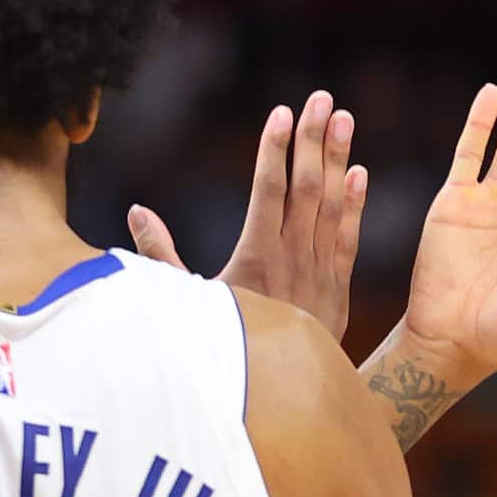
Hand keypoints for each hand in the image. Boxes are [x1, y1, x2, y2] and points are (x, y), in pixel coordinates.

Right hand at [129, 91, 365, 338]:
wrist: (278, 398)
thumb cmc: (224, 349)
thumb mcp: (187, 305)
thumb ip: (162, 257)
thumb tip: (137, 212)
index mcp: (256, 258)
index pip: (269, 191)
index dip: (276, 150)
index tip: (281, 113)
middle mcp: (292, 259)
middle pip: (306, 188)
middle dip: (313, 140)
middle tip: (320, 98)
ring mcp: (319, 273)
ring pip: (333, 206)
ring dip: (339, 159)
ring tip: (343, 118)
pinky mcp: (336, 289)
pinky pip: (349, 239)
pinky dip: (355, 205)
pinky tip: (359, 172)